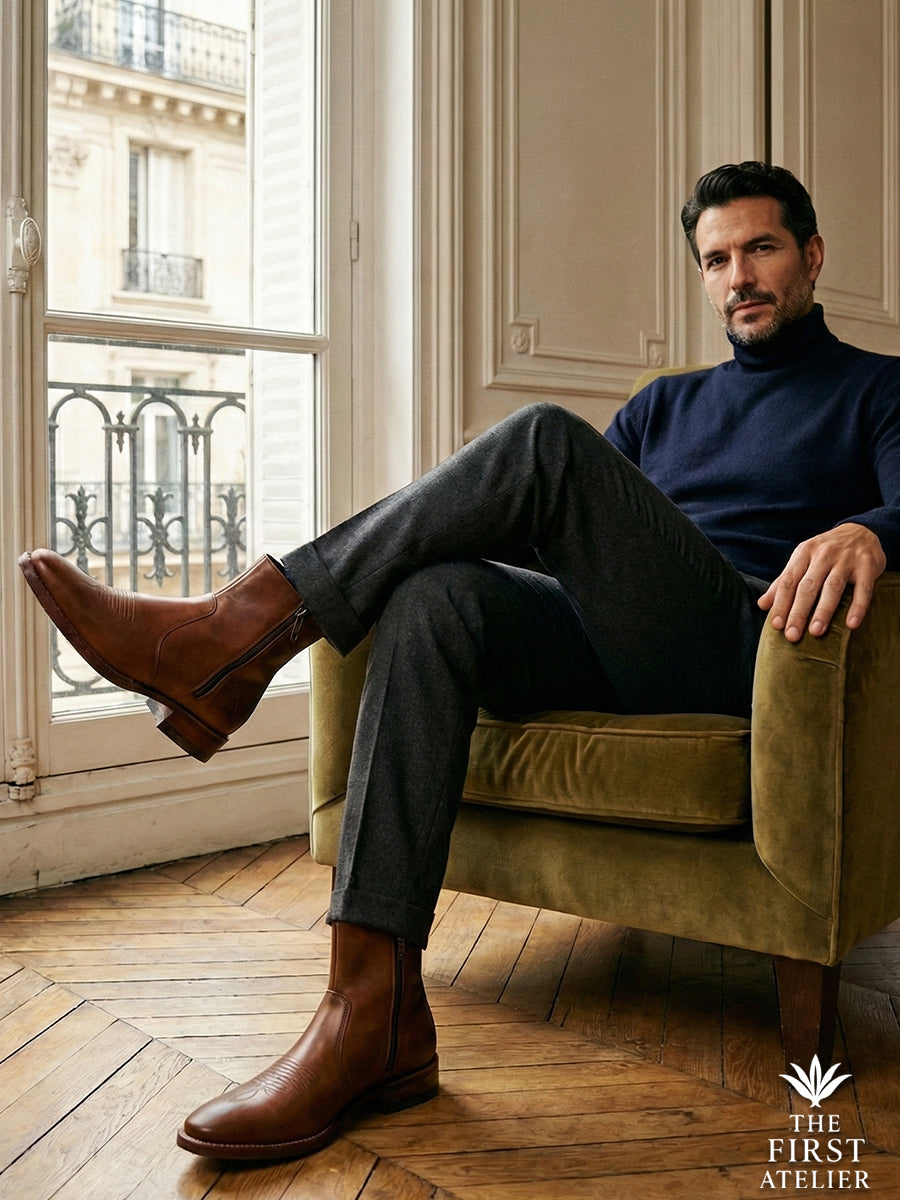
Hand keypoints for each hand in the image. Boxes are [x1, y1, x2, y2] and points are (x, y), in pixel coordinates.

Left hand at [758, 523, 885, 641]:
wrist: (861, 531)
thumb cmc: (825, 553)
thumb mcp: (803, 560)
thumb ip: (783, 582)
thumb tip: (762, 605)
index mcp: (804, 553)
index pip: (789, 581)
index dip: (781, 603)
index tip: (776, 625)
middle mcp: (823, 554)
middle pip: (808, 586)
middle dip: (798, 612)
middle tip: (792, 635)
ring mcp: (846, 559)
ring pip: (832, 587)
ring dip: (823, 611)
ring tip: (815, 632)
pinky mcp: (867, 565)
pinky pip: (863, 588)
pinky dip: (858, 606)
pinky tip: (851, 624)